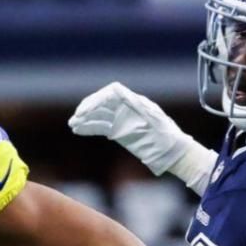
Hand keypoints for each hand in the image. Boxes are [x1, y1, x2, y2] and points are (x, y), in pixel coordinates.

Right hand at [68, 82, 195, 175]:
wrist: (172, 152)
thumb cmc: (167, 137)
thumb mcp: (155, 123)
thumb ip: (140, 110)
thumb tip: (126, 103)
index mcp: (135, 102)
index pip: (111, 93)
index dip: (97, 99)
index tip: (87, 110)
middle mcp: (127, 107)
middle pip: (102, 102)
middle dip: (88, 109)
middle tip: (75, 118)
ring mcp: (123, 119)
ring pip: (100, 115)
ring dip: (85, 119)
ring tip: (72, 125)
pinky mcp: (120, 131)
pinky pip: (101, 127)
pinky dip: (90, 128)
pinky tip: (78, 130)